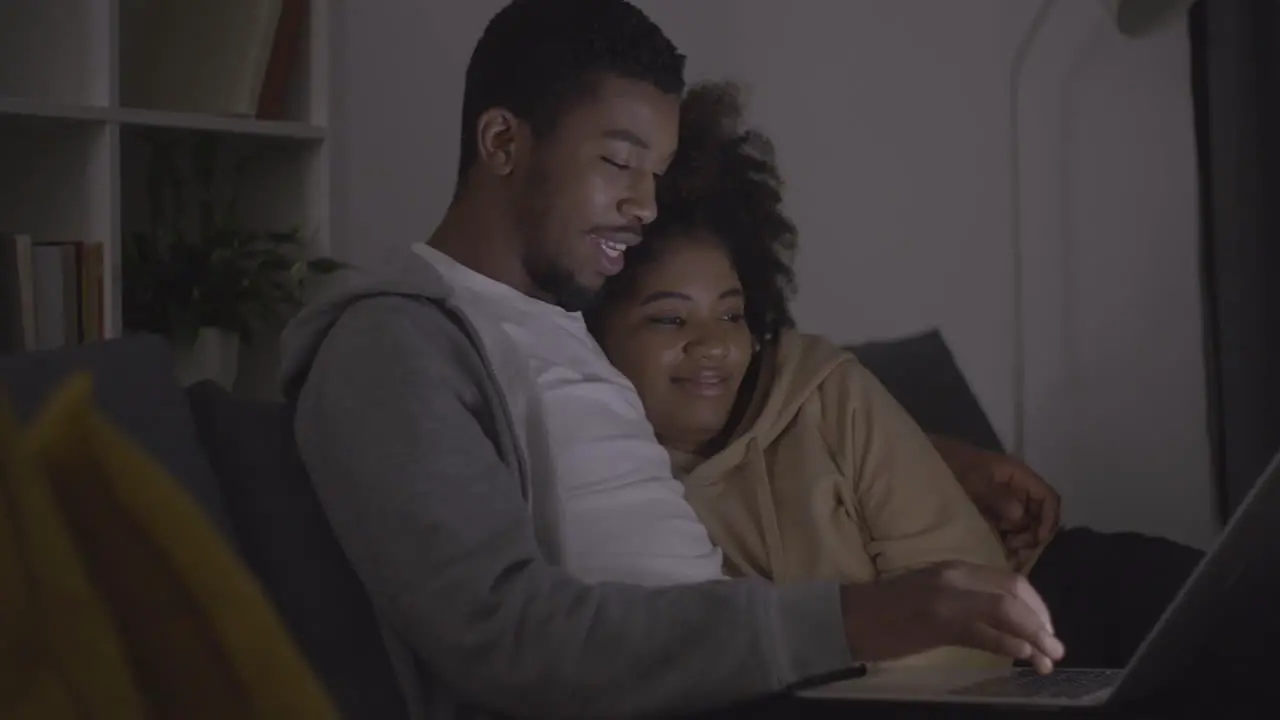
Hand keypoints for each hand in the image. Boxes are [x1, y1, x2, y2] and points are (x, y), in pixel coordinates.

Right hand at [840, 561, 1064, 673]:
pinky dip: (1009, 644)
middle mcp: (957, 577)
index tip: (1045, 630)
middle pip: (1015, 593)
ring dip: (1034, 637)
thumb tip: (1004, 621)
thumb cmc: (888, 610)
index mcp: (957, 568)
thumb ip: (966, 599)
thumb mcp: (934, 595)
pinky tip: (1024, 657)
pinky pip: (983, 631)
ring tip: (1048, 659)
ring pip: (1006, 611)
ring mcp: (947, 598)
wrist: (850, 616)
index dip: (1037, 607)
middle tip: (1054, 647)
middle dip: (1042, 622)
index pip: (1011, 581)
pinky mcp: (938, 622)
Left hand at [931, 436, 1060, 558]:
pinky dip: (1007, 541)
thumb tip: (1019, 514)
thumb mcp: (973, 477)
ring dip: (1020, 540)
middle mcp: (1016, 489)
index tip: (1037, 540)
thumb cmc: (951, 463)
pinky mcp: (991, 513)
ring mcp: (1003, 502)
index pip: (1047, 496)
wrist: (924, 461)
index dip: (1049, 518)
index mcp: (1018, 475)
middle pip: (1039, 515)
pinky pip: (1007, 529)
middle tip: (1015, 548)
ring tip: (1007, 552)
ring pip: (1024, 525)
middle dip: (1033, 534)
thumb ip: (997, 495)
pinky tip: (1000, 551)